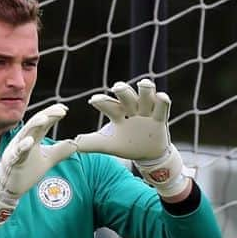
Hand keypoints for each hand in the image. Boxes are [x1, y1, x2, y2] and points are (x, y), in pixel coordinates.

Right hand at [0, 104, 76, 237]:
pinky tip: (29, 141)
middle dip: (47, 115)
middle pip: (36, 123)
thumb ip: (60, 151)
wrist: (9, 188)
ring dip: (35, 125)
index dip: (53, 115)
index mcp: (33, 138)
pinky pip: (17, 153)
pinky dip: (23, 147)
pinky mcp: (12, 162)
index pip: (44, 123)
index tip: (64, 109)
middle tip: (60, 110)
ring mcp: (16, 150)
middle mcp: (24, 140)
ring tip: (45, 118)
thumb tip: (75, 144)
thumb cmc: (26, 172)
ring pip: (25, 134)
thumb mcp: (47, 160)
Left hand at [74, 78, 188, 197]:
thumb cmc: (128, 145)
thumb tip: (73, 145)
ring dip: (145, 90)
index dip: (102, 102)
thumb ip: (93, 143)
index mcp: (119, 113)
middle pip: (127, 96)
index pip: (109, 106)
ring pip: (146, 96)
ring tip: (143, 83)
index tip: (93, 100)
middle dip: (123, 91)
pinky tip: (161, 96)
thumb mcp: (110, 145)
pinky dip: (162, 101)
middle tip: (117, 87)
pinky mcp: (160, 118)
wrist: (148, 154)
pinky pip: (162, 107)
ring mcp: (147, 112)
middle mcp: (132, 109)